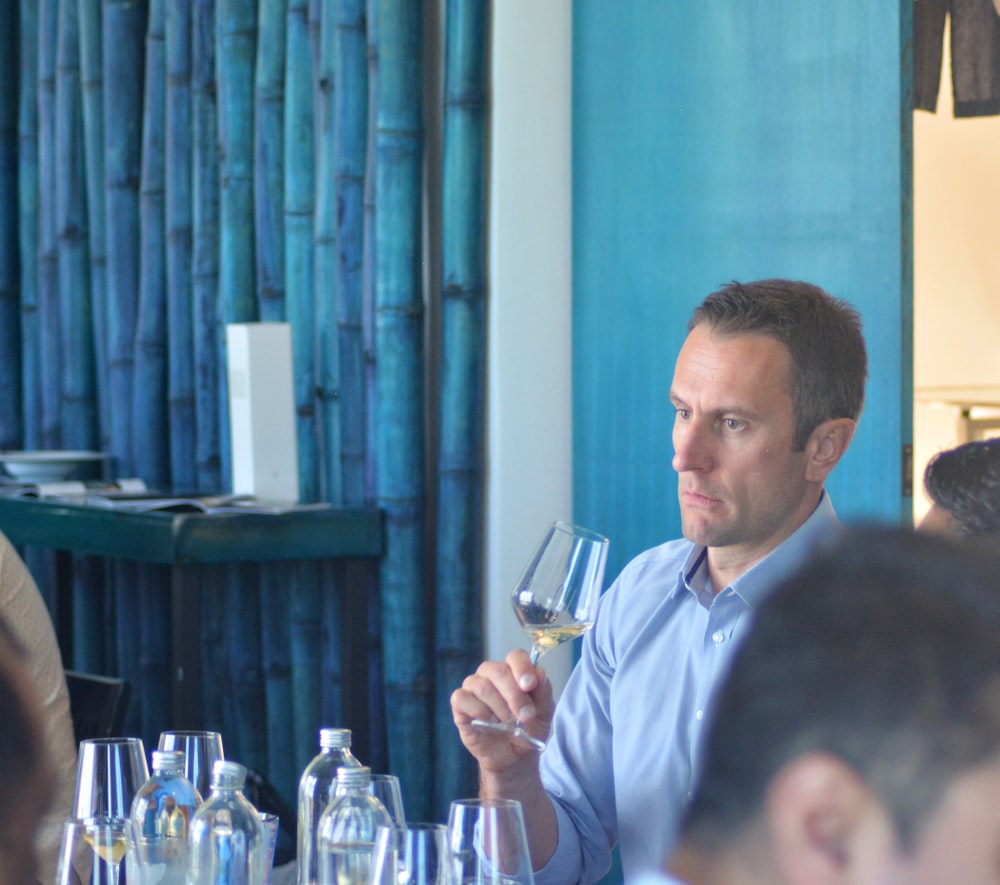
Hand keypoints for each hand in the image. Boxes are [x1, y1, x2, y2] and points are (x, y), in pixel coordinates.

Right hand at [450, 648, 555, 771]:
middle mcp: (491, 674)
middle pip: (498, 671)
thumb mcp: (544, 712)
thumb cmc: (528, 729)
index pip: (516, 656)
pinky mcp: (460, 704)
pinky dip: (478, 711)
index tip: (530, 685)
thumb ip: (543, 691)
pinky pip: (462, 698)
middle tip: (525, 716)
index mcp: (513, 670)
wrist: (515, 756)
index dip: (522, 668)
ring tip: (509, 725)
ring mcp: (473, 687)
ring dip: (499, 707)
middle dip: (514, 695)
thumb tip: (539, 672)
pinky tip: (488, 723)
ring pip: (482, 686)